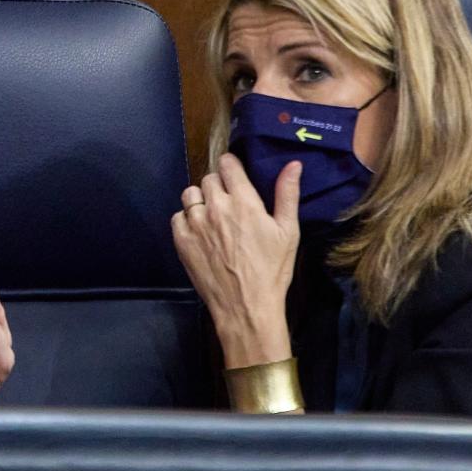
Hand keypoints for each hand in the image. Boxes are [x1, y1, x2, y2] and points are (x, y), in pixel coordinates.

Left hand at [171, 154, 301, 367]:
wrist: (245, 307)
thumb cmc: (272, 271)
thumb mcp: (288, 232)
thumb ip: (287, 194)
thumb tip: (293, 164)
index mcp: (243, 201)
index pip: (227, 164)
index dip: (232, 166)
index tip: (236, 175)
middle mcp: (216, 207)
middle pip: (209, 179)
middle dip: (219, 186)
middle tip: (230, 204)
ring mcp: (195, 224)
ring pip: (190, 195)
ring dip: (201, 200)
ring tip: (213, 216)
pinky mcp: (181, 241)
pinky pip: (178, 217)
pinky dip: (187, 220)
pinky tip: (200, 233)